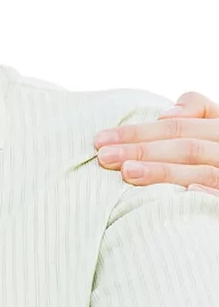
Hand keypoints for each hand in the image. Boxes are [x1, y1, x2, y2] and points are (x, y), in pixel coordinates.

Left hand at [95, 91, 218, 195]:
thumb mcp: (217, 125)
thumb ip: (200, 112)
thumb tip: (168, 114)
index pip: (178, 127)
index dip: (138, 132)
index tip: (99, 140)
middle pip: (186, 146)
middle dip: (142, 150)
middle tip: (104, 157)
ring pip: (203, 171)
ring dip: (165, 172)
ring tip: (129, 174)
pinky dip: (208, 194)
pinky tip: (187, 194)